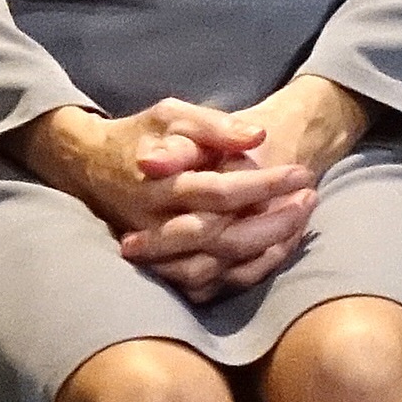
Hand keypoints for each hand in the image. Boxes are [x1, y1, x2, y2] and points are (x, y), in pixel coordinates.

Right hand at [14, 96, 318, 303]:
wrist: (91, 167)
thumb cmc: (141, 136)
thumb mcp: (173, 115)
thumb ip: (215, 126)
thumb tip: (258, 136)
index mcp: (161, 186)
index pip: (221, 192)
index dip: (266, 185)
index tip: (302, 173)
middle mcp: (157, 227)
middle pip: (224, 239)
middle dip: (275, 223)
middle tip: (310, 198)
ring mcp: (158, 255)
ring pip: (218, 270)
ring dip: (265, 253)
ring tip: (300, 223)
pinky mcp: (162, 271)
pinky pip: (208, 286)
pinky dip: (245, 273)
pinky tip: (276, 249)